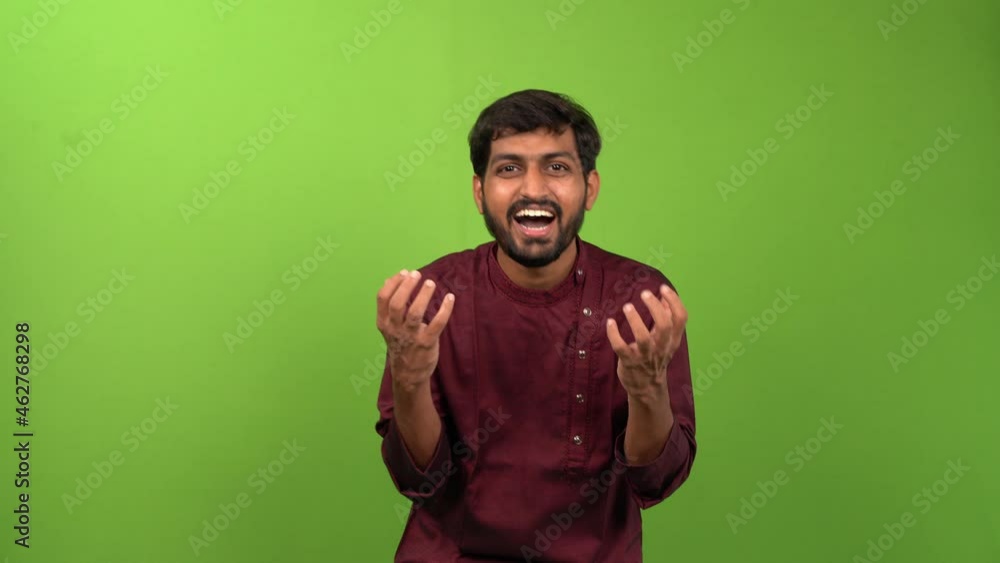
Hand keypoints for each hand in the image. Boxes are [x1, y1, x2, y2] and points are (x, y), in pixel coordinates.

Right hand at [376, 269, 454, 392]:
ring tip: (430, 283)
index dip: (393, 283)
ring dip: (423, 295)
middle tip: (417, 274)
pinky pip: (437, 324)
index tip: (405, 273)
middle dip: (407, 286)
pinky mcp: (426, 343)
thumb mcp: (389, 326)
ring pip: (415, 313)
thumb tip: (390, 279)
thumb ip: (389, 305)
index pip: (382, 298)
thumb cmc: (400, 344)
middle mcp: (395, 329)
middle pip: (397, 303)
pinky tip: (450, 298)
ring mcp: (410, 337)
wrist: (408, 374)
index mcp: (384, 323)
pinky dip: (445, 309)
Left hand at [607, 284, 687, 399]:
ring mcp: (645, 356)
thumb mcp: (666, 340)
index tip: (662, 288)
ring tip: (627, 306)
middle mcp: (661, 347)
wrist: (647, 387)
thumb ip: (667, 317)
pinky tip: (610, 323)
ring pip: (643, 338)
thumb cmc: (655, 357)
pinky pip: (620, 347)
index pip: (681, 318)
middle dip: (655, 307)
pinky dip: (614, 334)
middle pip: (665, 325)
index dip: (674, 301)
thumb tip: (665, 295)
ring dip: (635, 320)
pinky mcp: (629, 362)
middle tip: (644, 294)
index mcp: (672, 340)